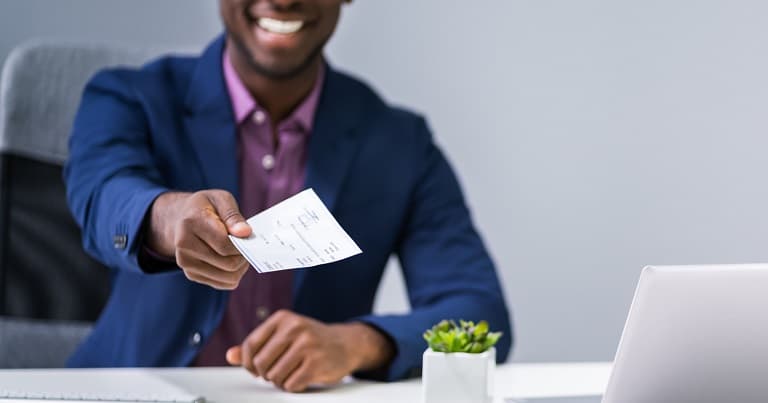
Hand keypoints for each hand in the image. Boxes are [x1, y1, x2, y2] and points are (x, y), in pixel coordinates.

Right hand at [146, 189, 251, 288]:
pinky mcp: (192, 274)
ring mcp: (186, 263)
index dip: (243, 244)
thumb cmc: (205, 207)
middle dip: (244, 257)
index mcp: (191, 223)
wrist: (180, 218)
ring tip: (241, 253)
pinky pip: (223, 283)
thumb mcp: (220, 199)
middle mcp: (184, 246)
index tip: (248, 237)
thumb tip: (245, 233)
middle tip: (248, 246)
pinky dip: (233, 275)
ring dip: (241, 268)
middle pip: (228, 264)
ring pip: (227, 277)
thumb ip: (233, 216)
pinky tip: (232, 260)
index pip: (225, 245)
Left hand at [225, 310, 393, 391]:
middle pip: (261, 363)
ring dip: (280, 381)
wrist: (346, 344)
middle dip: (266, 374)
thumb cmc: (311, 340)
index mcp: (283, 318)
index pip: (251, 344)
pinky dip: (293, 387)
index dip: (248, 363)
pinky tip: (301, 378)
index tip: (255, 369)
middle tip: (276, 373)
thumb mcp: (284, 335)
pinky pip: (291, 384)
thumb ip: (258, 344)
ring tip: (290, 374)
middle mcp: (295, 328)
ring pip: (275, 375)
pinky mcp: (316, 363)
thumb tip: (231, 356)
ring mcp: (307, 345)